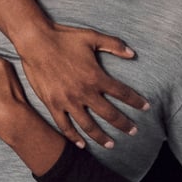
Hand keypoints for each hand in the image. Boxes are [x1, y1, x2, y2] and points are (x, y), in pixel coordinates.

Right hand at [14, 23, 147, 149]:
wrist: (35, 42)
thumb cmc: (64, 37)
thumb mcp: (92, 37)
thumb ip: (114, 45)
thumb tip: (132, 53)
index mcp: (96, 76)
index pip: (123, 93)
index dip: (137, 101)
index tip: (146, 107)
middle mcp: (84, 92)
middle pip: (110, 114)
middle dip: (124, 124)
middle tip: (134, 131)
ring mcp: (68, 101)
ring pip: (88, 125)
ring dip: (101, 137)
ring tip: (111, 145)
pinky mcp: (52, 104)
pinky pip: (64, 126)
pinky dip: (73, 137)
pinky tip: (81, 144)